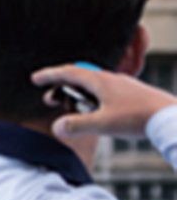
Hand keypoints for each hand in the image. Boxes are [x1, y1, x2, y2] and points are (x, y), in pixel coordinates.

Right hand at [32, 64, 176, 138]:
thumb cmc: (138, 117)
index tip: (36, 79)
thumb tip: (56, 127)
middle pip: (80, 77)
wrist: (171, 116)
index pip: (69, 73)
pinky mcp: (132, 94)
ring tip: (73, 109)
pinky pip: (105, 91)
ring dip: (78, 95)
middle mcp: (111, 79)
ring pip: (94, 85)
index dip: (50, 75)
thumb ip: (77, 125)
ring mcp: (123, 86)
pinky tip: (97, 112)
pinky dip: (93, 98)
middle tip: (50, 100)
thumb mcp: (102, 124)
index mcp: (100, 81)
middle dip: (62, 87)